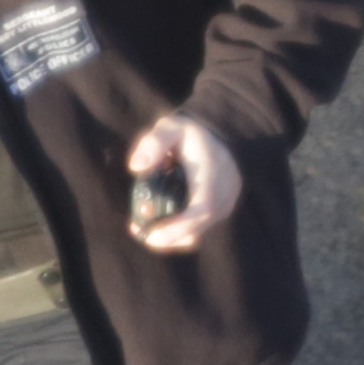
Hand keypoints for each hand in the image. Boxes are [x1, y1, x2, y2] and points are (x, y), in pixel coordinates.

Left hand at [125, 112, 240, 252]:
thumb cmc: (189, 136)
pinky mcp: (222, 212)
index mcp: (213, 170)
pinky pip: (199, 230)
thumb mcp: (171, 128)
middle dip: (166, 235)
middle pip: (197, 227)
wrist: (219, 140)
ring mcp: (226, 204)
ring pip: (197, 233)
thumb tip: (137, 166)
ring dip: (169, 236)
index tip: (152, 235)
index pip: (204, 206)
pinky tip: (159, 225)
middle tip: (137, 229)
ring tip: (144, 227)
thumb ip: (154, 142)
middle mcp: (225, 191)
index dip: (180, 226)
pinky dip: (178, 233)